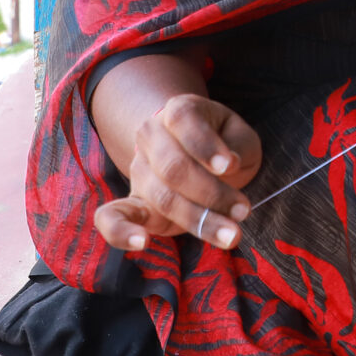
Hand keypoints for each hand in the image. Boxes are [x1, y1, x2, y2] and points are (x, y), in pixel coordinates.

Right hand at [93, 94, 262, 251]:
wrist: (191, 151)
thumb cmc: (222, 142)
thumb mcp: (238, 134)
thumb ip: (237, 145)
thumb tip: (230, 164)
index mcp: (178, 112)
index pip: (184, 122)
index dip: (205, 146)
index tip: (229, 166)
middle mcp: (151, 137)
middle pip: (174, 168)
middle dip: (211, 193)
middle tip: (244, 210)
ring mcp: (139, 170)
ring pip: (162, 198)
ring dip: (198, 220)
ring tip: (231, 234)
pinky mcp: (133, 202)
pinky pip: (112, 216)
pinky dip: (120, 231)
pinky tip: (141, 243)